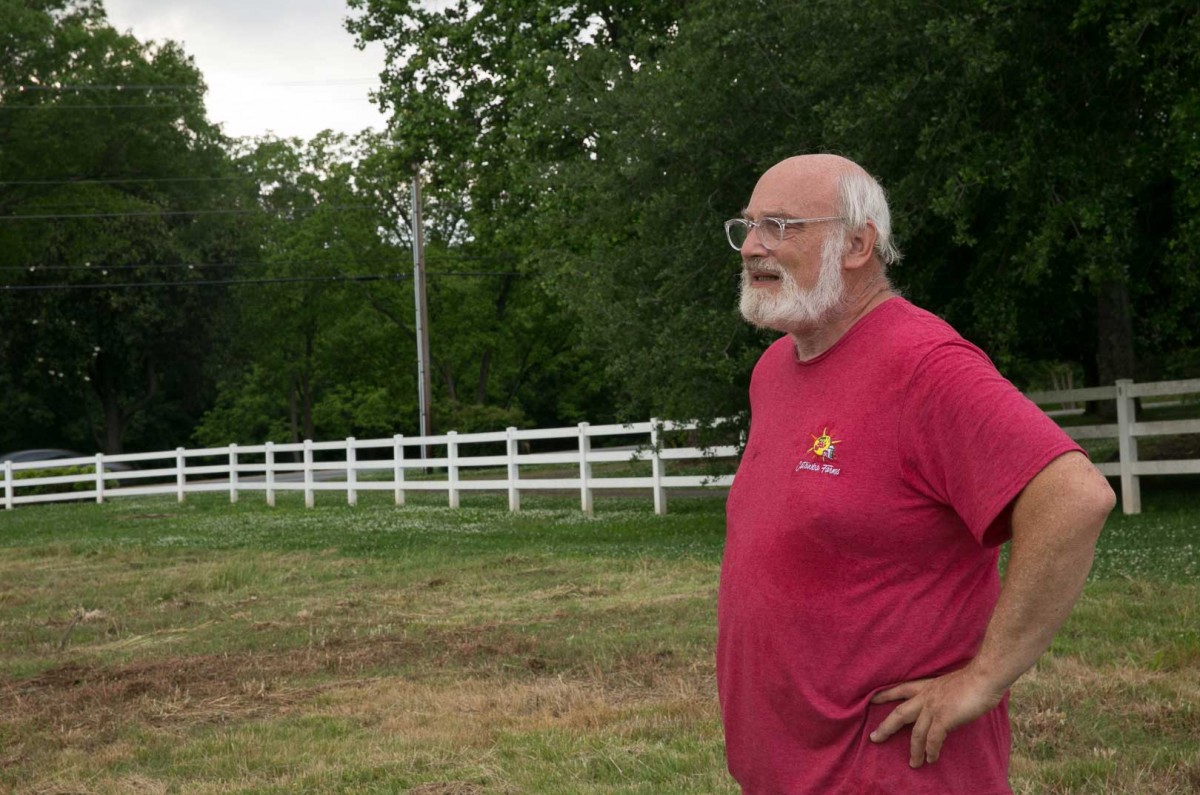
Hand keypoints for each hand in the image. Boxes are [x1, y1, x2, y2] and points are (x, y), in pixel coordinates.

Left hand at [868, 667, 1006, 767]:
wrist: (985, 676)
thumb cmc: (974, 679)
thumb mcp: (950, 684)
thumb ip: (942, 695)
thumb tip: (945, 706)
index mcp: (927, 686)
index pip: (900, 689)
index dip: (885, 695)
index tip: (872, 699)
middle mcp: (926, 697)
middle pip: (899, 713)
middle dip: (886, 727)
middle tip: (874, 738)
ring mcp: (933, 707)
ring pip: (916, 733)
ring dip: (914, 750)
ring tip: (913, 763)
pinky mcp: (944, 718)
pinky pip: (933, 739)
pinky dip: (931, 750)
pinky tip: (931, 759)